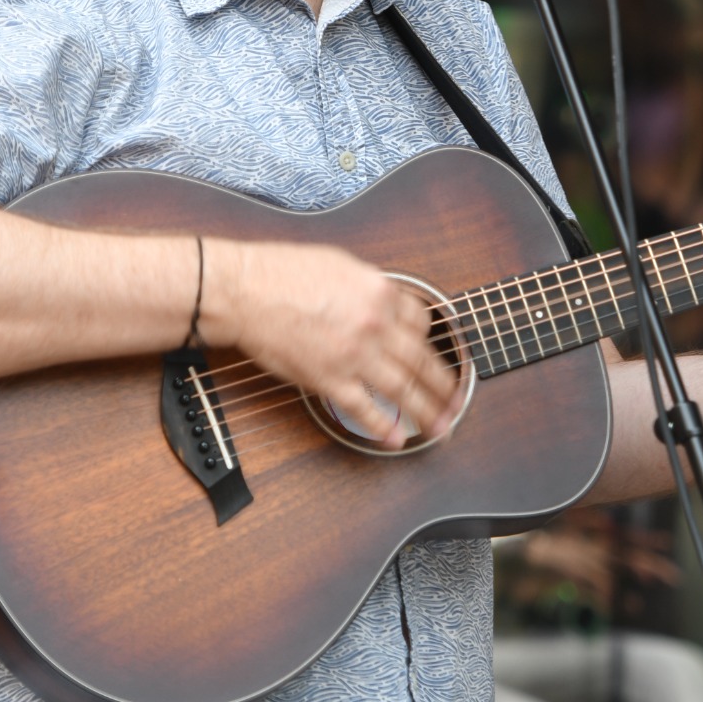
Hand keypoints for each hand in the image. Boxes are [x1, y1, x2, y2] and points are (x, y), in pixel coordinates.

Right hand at [202, 238, 460, 448]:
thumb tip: (385, 299)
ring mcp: (355, 355)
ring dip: (427, 410)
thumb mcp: (341, 264)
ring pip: (403, 388)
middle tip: (457, 400)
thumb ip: (369, 286)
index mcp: (380, 292)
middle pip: (421, 359)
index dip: (431, 341)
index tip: (436, 354)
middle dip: (444, 384)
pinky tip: (397, 438)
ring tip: (441, 425)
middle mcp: (375, 325)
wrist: (245, 291)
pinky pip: (365, 409)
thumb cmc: (283, 271)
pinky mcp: (330, 380)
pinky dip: (384, 427)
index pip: (422, 321)